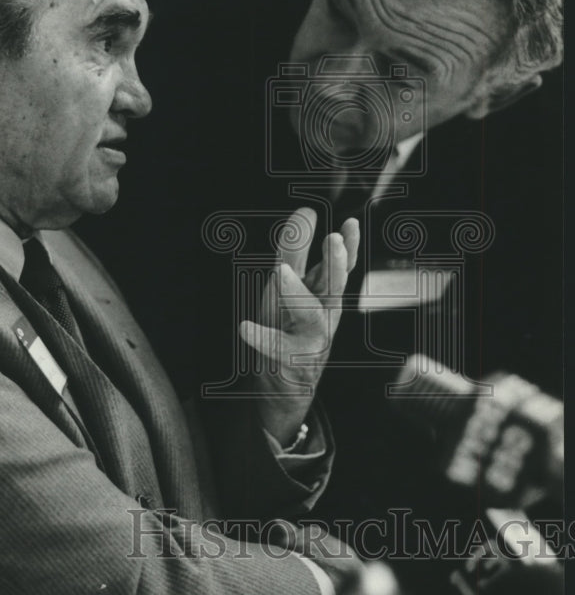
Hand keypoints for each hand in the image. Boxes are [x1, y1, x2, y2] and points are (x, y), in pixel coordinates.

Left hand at [240, 207, 358, 445]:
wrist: (286, 382)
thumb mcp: (292, 284)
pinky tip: (245, 327)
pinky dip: (261, 337)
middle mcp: (323, 314)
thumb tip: (306, 211)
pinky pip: (275, 346)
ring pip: (311, 315)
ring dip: (297, 293)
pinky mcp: (290, 359)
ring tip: (281, 273)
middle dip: (336, 264)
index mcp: (324, 294)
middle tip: (334, 239)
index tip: (350, 223)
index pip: (340, 266)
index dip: (348, 245)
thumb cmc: (290, 326)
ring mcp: (309, 338)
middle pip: (334, 287)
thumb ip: (297, 249)